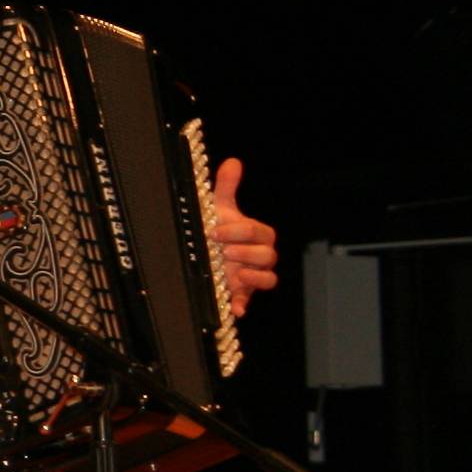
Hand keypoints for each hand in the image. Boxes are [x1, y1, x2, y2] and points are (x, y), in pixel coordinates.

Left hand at [209, 154, 279, 317]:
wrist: (202, 253)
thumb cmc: (215, 229)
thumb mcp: (218, 208)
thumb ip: (226, 186)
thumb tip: (232, 161)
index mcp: (256, 236)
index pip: (260, 233)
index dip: (240, 231)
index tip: (215, 230)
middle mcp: (258, 256)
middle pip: (268, 256)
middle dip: (247, 252)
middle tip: (223, 250)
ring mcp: (252, 276)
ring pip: (268, 278)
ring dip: (253, 277)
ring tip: (233, 273)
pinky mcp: (242, 293)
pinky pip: (249, 302)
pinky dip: (242, 306)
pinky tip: (236, 309)